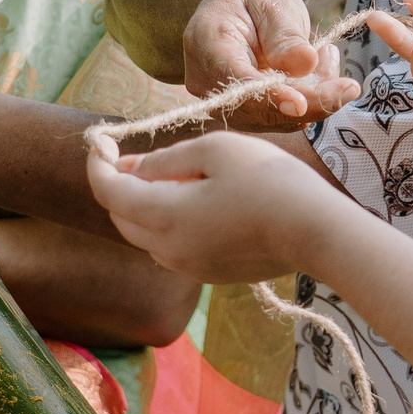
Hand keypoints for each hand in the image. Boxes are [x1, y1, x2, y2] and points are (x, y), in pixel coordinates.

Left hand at [86, 133, 357, 282]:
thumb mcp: (214, 150)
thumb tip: (131, 169)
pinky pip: (170, 246)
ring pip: (144, 234)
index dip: (97, 163)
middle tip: (129, 155)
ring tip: (169, 174)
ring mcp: (188, 266)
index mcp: (163, 215)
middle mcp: (167, 249)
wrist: (315, 231)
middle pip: (120, 216)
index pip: (108, 191)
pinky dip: (167, 222)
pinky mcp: (208, 273)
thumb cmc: (268, 180)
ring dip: (143, 205)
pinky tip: (193, 200)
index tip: (100, 140)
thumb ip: (165, 158)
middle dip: (117, 185)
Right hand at [182, 0, 359, 129]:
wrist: (233, 7)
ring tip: (329, 60)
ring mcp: (222, 101)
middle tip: (348, 86)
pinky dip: (307, 102)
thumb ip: (286, 35)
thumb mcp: (272, 2)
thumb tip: (305, 64)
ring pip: (272, 119)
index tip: (303, 103)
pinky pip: (279, 118)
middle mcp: (205, 80)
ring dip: (312, 100)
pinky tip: (320, 72)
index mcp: (207, 43)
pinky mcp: (242, 113)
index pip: (236, 80)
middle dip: (307, 103)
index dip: (269, 96)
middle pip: (256, 110)